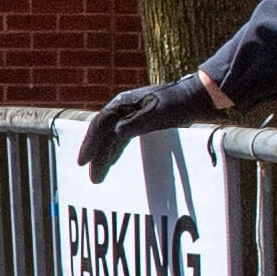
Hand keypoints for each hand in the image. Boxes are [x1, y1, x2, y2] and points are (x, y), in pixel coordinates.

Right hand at [73, 72, 224, 181]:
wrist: (193, 97)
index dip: (90, 143)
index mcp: (122, 103)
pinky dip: (115, 152)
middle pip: (103, 133)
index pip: (100, 125)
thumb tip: (115, 133)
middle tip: (91, 176)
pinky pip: (122, 139)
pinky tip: (111, 162)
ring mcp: (130, 115)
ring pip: (112, 138)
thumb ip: (136, 123)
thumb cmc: (176, 104)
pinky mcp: (139, 122)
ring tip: (98, 178)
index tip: (83, 162)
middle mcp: (122, 109)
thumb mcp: (156, 114)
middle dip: (95, 155)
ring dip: (104, 157)